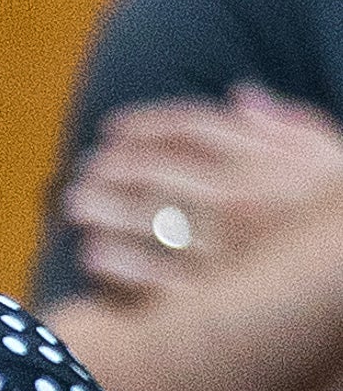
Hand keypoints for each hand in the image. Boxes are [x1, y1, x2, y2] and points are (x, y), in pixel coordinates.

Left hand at [63, 82, 342, 291]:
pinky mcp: (216, 294)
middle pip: (157, 171)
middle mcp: (237, 197)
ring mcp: (223, 246)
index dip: (143, 125)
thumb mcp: (331, 154)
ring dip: (103, 210)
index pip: (190, 129)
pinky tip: (91, 257)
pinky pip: (155, 277)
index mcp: (262, 160)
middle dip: (109, 168)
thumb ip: (285, 124)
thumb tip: (241, 97)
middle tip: (81, 171)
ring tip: (74, 207)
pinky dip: (118, 265)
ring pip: (147, 220)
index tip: (110, 129)